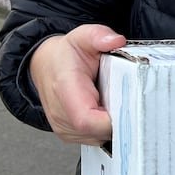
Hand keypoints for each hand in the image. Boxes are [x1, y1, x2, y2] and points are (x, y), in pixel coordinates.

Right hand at [28, 24, 126, 145]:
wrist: (45, 66)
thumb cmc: (65, 55)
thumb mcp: (82, 37)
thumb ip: (99, 36)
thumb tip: (117, 41)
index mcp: (65, 89)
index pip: (87, 120)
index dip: (112, 119)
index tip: (128, 104)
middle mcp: (61, 114)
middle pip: (98, 131)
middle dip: (119, 119)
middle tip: (129, 100)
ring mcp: (64, 128)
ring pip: (99, 137)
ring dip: (113, 124)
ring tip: (115, 102)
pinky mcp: (69, 135)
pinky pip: (94, 138)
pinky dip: (105, 127)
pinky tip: (107, 110)